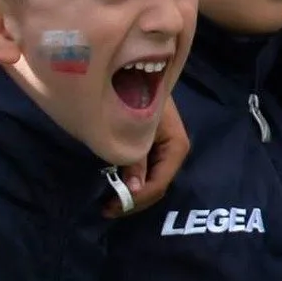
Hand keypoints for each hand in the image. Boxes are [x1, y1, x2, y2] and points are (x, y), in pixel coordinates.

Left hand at [106, 97, 187, 217]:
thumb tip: (133, 190)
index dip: (136, 199)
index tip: (110, 207)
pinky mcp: (151, 148)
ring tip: (106, 203)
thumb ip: (134, 158)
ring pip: (150, 182)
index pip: (159, 183)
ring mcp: (163, 150)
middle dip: (132, 201)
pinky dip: (129, 183)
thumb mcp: (134, 127)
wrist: (132, 70)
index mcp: (176, 145)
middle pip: (156, 186)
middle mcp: (173, 151)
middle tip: (106, 209)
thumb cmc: (135, 92)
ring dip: (130, 195)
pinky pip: (144, 173)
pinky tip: (112, 188)